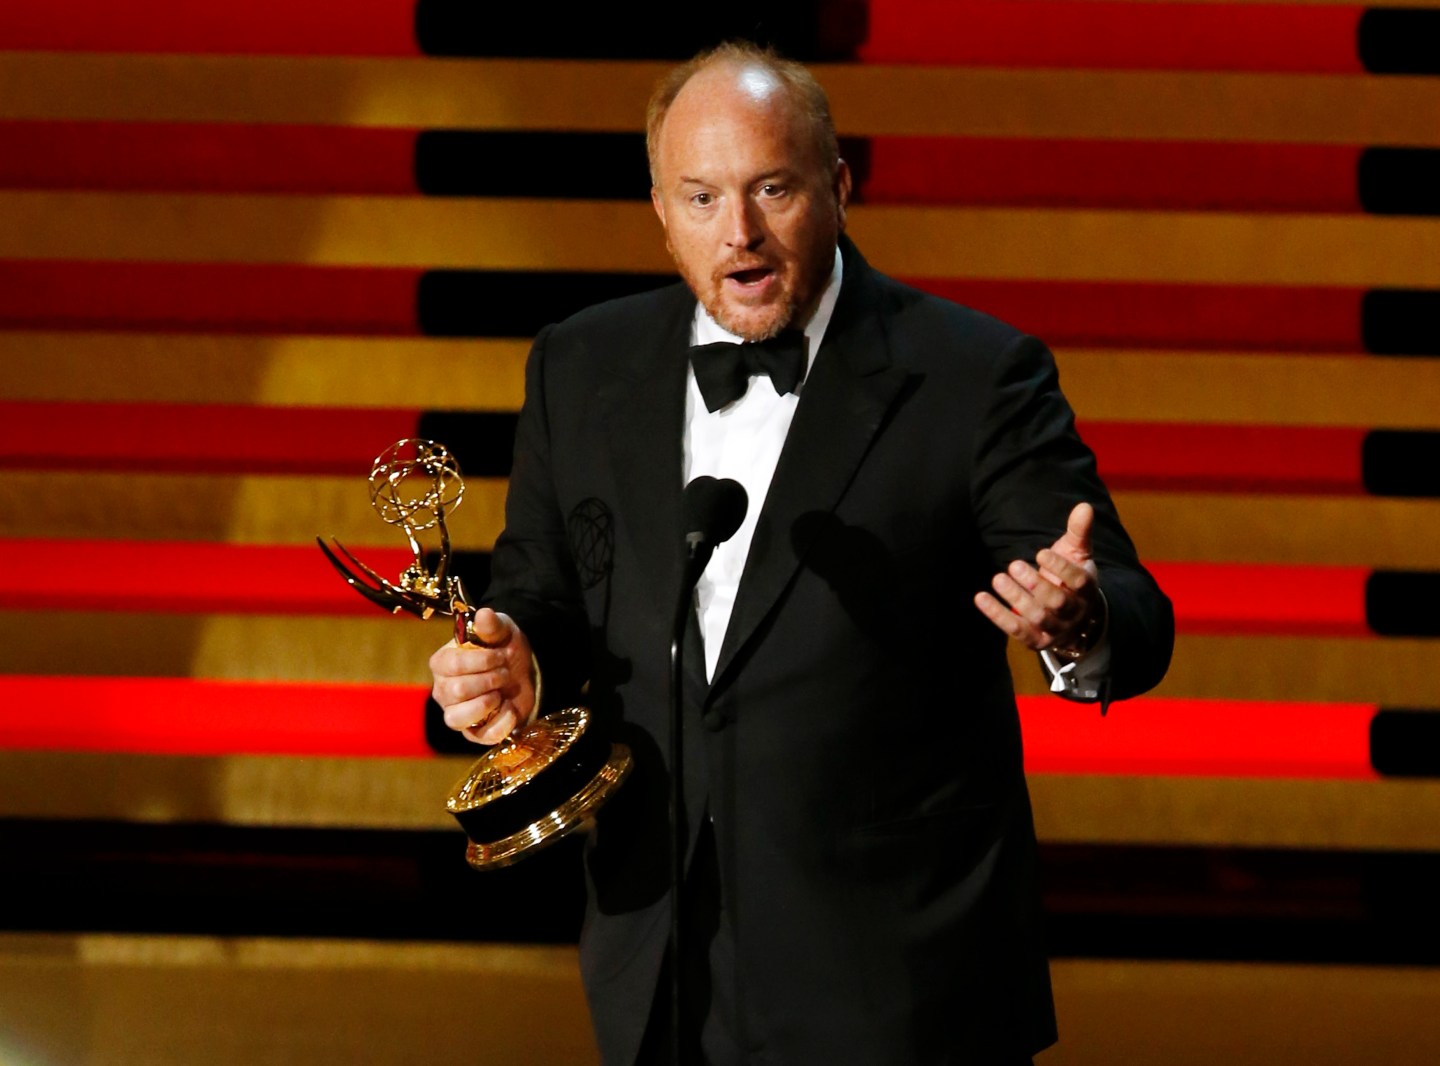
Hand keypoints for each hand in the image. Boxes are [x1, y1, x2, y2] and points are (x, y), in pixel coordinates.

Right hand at [429, 608, 536, 744]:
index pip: (452, 665)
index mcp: (442, 663)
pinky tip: (510, 708)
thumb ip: (491, 625)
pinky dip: (502, 723)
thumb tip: (483, 614)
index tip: (501, 655)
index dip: (481, 661)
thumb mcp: (501, 631)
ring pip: (457, 719)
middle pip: (457, 691)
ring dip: (488, 703)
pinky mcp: (474, 733)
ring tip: (501, 693)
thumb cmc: (502, 648)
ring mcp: (456, 714)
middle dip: (490, 679)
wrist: (522, 672)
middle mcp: (443, 690)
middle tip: (505, 672)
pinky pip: (482, 736)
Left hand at [974, 502, 1103, 655]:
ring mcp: (1056, 629)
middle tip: (1014, 565)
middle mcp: (1074, 613)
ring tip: (998, 578)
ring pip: (1037, 617)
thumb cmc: (1070, 578)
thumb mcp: (1076, 554)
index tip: (1040, 552)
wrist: (1073, 618)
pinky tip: (980, 598)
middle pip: (1057, 602)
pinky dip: (997, 615)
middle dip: (1035, 584)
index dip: (1060, 568)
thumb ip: (1078, 532)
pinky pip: (1016, 630)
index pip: (1078, 581)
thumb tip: (1084, 506)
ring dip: (1016, 598)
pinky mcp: (1036, 640)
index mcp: (1087, 589)